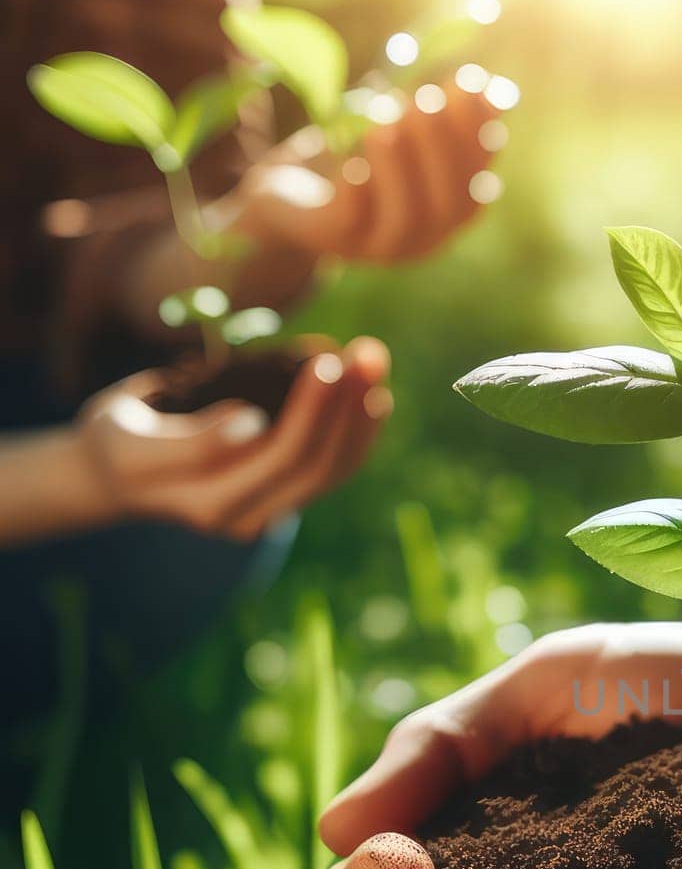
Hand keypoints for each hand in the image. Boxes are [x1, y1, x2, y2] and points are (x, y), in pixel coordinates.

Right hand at [75, 336, 389, 539]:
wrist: (118, 477)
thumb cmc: (119, 443)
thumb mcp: (130, 439)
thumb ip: (189, 442)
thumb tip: (252, 423)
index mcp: (212, 505)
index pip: (279, 457)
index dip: (311, 411)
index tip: (327, 361)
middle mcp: (250, 518)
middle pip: (315, 463)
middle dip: (347, 404)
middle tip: (367, 350)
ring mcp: (270, 512)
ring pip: (332, 470)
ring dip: (361, 415)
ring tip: (375, 362)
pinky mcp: (282, 498)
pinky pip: (331, 471)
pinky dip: (357, 433)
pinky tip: (376, 398)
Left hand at [224, 83, 499, 264]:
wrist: (285, 201)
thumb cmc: (351, 162)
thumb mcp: (395, 135)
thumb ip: (434, 117)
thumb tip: (484, 87)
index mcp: (441, 220)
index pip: (474, 189)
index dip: (478, 142)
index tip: (472, 89)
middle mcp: (419, 240)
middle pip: (445, 206)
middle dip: (440, 150)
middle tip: (425, 100)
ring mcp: (376, 246)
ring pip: (403, 217)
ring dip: (399, 166)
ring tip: (386, 120)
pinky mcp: (332, 238)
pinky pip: (350, 219)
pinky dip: (356, 186)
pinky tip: (352, 157)